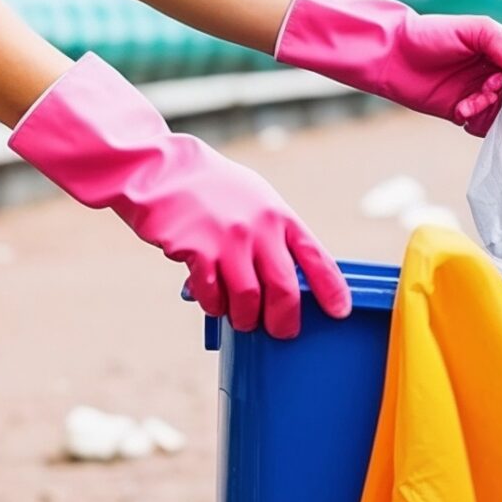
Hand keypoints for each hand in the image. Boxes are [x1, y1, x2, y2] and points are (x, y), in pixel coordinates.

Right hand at [9, 54, 352, 338]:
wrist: (162, 170)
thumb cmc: (212, 188)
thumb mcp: (254, 198)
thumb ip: (274, 232)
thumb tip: (292, 277)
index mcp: (278, 214)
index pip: (316, 257)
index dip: (331, 289)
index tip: (339, 312)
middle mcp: (258, 228)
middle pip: (285, 290)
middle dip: (285, 321)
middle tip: (282, 331)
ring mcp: (227, 240)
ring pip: (249, 300)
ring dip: (247, 318)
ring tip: (243, 319)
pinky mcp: (197, 252)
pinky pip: (213, 296)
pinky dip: (215, 306)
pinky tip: (212, 300)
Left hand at [274, 0, 501, 135]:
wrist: (392, 58)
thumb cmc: (430, 36)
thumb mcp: (469, 29)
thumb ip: (498, 41)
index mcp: (501, 46)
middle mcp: (495, 70)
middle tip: (493, 84)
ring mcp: (481, 91)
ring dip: (495, 105)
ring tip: (475, 97)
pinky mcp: (466, 110)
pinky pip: (485, 123)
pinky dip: (478, 118)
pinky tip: (462, 109)